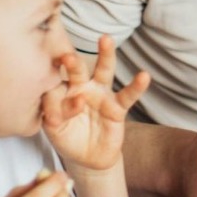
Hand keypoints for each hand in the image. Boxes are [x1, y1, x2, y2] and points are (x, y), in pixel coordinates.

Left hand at [42, 35, 150, 170]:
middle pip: (79, 69)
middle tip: (68, 57)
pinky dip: (136, 86)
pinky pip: (128, 95)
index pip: (55, 87)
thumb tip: (62, 105)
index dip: (53, 101)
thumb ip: (53, 114)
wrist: (88, 157)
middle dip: (74, 62)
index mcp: (63, 90)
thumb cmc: (68, 137)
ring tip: (106, 39)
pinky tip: (144, 76)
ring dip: (105, 54)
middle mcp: (82, 87)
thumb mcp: (54, 129)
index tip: (52, 119)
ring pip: (104, 71)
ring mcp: (101, 94)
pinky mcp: (117, 107)